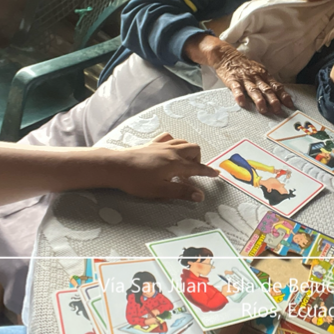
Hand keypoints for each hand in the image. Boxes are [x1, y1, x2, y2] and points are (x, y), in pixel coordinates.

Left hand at [93, 133, 210, 205]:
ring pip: (183, 142)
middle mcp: (172, 152)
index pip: (197, 168)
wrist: (117, 167)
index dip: (208, 172)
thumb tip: (200, 195)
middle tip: (195, 171)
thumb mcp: (161, 191)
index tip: (216, 174)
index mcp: (176, 164)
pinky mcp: (152, 143)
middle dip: (199, 159)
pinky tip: (170, 150)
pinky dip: (174, 142)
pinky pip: (169, 137)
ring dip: (188, 150)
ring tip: (184, 162)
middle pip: (194, 149)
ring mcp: (162, 145)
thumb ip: (182, 193)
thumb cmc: (137, 181)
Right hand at [210, 47, 295, 118]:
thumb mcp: (259, 71)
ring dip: (259, 100)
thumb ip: (267, 82)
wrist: (227, 56)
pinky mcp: (233, 80)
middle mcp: (256, 77)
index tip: (289, 105)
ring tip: (263, 109)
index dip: (283, 95)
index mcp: (264, 75)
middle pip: (266, 89)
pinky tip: (241, 102)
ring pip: (253, 90)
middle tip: (278, 110)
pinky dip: (239, 95)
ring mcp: (245, 79)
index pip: (276, 86)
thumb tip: (278, 95)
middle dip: (273, 100)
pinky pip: (237, 88)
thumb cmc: (245, 66)